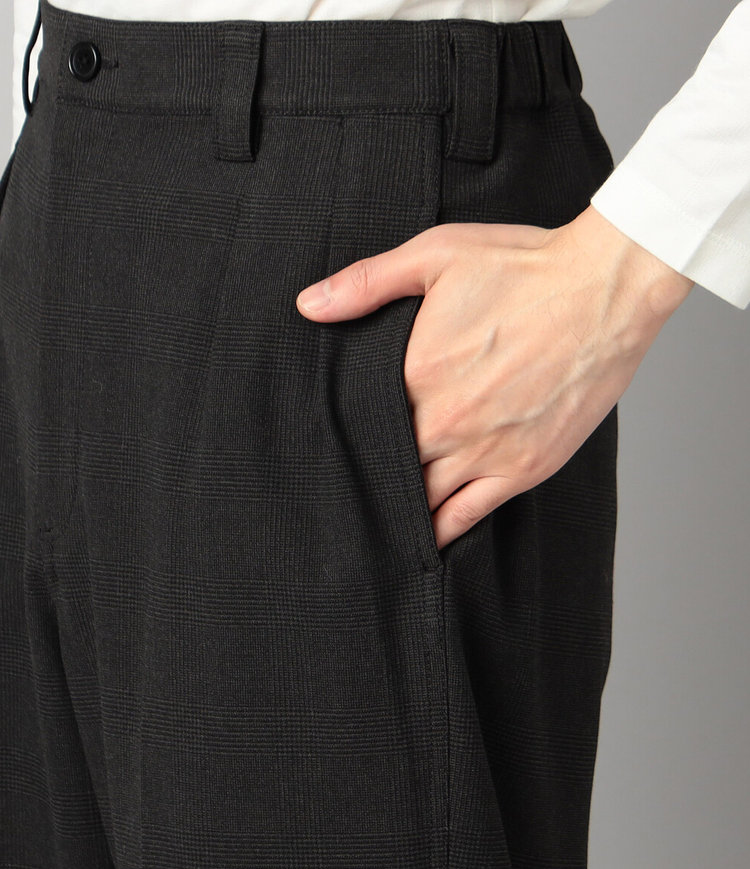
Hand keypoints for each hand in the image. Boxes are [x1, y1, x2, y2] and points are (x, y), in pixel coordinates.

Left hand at [295, 205, 694, 550]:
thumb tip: (308, 306)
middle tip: (344, 493)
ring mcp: (487, 450)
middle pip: (390, 467)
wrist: (606, 288)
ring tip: (377, 523)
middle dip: (370, 478)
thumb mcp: (436, 256)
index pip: (363, 425)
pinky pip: (470, 514)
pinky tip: (425, 540)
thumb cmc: (525, 267)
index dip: (346, 439)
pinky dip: (444, 529)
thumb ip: (367, 284)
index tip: (330, 450)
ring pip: (425, 499)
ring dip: (402, 508)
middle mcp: (446, 421)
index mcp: (416, 374)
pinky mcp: (525, 467)